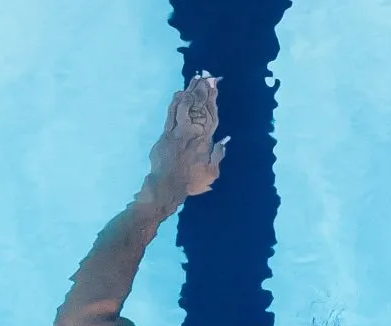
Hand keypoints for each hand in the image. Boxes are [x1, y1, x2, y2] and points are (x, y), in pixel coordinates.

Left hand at [146, 73, 228, 205]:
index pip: (210, 115)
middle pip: (198, 106)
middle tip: (207, 75)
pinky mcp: (166, 133)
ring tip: (195, 79)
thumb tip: (225, 140)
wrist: (167, 185)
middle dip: (203, 89)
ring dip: (190, 91)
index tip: (215, 85)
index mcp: (205, 141)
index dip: (212, 99)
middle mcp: (192, 132)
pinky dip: (176, 101)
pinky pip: (172, 112)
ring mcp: (177, 131)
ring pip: (185, 106)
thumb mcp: (212, 173)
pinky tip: (180, 92)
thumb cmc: (191, 181)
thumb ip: (218, 155)